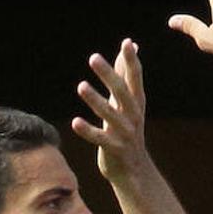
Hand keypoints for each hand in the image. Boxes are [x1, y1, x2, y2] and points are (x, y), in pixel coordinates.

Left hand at [73, 39, 156, 185]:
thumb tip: (131, 45)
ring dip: (95, 100)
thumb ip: (127, 74)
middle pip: (122, 92)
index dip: (131, 61)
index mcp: (137, 103)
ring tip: (81, 86)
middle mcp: (133, 116)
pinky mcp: (114, 149)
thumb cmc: (128, 130)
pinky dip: (88, 131)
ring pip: (109, 114)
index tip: (127, 43)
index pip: (135, 78)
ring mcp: (125, 133)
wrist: (134, 170)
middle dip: (109, 75)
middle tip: (94, 58)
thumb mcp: (129, 101)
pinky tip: (75, 122)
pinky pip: (100, 138)